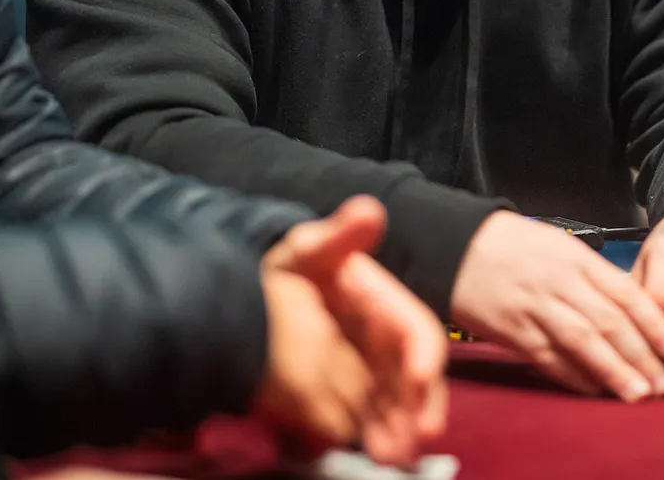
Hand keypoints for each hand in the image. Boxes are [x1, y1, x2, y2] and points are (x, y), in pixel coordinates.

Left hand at [257, 197, 447, 465]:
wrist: (240, 309)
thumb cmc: (280, 275)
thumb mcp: (303, 252)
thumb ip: (337, 236)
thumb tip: (369, 209)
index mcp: (381, 306)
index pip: (416, 331)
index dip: (424, 354)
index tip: (420, 377)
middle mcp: (382, 345)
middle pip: (414, 380)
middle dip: (419, 408)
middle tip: (416, 437)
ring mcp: (366, 377)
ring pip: (397, 408)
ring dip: (401, 431)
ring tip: (394, 455)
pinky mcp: (346, 404)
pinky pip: (369, 425)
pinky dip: (376, 441)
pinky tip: (376, 455)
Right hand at [449, 211, 663, 400]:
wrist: (457, 244)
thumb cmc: (514, 245)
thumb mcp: (561, 246)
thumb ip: (595, 275)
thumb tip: (633, 307)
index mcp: (576, 259)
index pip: (625, 292)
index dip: (653, 323)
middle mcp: (560, 282)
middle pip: (609, 322)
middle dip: (642, 355)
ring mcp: (535, 307)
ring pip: (583, 342)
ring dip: (614, 371)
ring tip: (638, 393)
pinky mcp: (512, 330)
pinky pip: (548, 357)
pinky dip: (573, 376)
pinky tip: (594, 391)